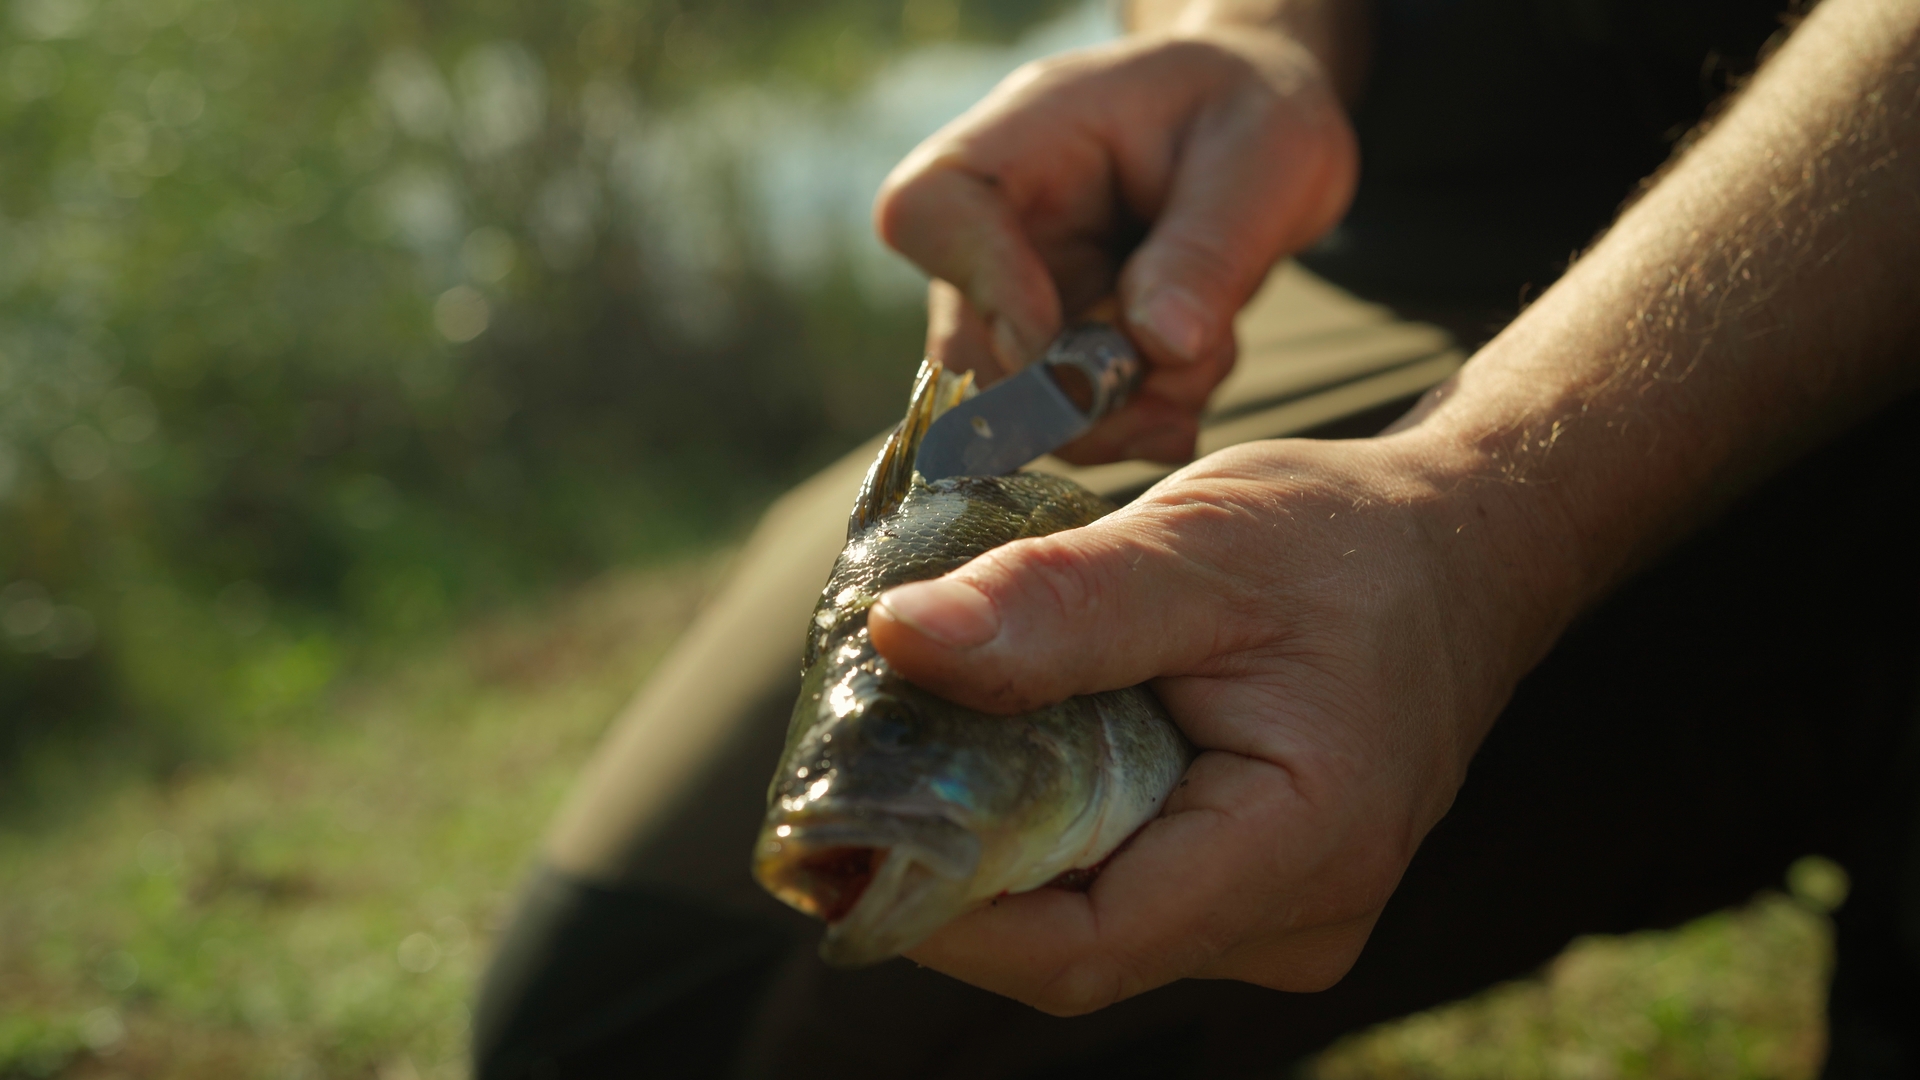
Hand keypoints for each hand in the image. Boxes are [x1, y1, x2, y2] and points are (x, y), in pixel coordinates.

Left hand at [866, 432, 1551, 1012]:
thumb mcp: (1201, 544)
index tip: (844, 835)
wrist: (1463, 553)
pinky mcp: (1258, 896)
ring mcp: (1281, 920)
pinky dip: (1055, 834)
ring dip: (1003, 848)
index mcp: (1304, 851)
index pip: (1084, 949)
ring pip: (1091, 924)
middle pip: (1075, 945)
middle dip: (959, 869)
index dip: (947, 911)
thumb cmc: (1347, 542)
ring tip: (941, 738)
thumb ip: (1057, 602)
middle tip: (867, 766)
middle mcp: (1298, 922)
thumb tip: (896, 637)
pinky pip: (1126, 893)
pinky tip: (1020, 751)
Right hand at [873, 23, 1357, 464]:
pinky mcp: (1052, 347)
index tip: (1063, 337)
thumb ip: (1210, 250)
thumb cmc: (1251, 108)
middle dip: (1078, 394)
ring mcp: (1018, 292)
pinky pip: (1071, 420)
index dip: (979, 286)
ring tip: (1211, 353)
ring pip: (1022, 404)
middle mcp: (1001, 224)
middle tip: (1184, 382)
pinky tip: (1197, 367)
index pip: (928, 210)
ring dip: (1124, 412)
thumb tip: (1160, 346)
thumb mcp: (1263, 157)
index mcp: (1026, 138)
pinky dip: (1141, 419)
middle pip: (970, 343)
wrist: (1256, 123)